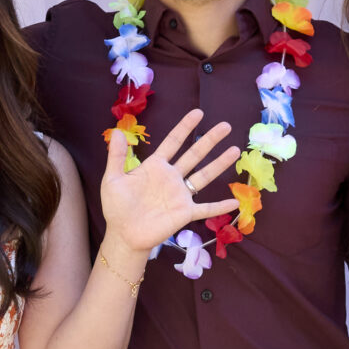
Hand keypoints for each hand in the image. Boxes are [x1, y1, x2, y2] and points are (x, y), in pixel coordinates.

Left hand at [99, 109, 243, 256]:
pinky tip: (236, 202)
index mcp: (156, 167)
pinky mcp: (184, 213)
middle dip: (210, 140)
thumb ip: (116, 156)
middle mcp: (172, 177)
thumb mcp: (112, 179)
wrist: (123, 235)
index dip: (185, 127)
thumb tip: (117, 131)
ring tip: (235, 149)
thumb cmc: (117, 207)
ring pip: (204, 176)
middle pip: (194, 154)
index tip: (198, 113)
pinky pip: (206, 208)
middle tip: (225, 126)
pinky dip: (220, 206)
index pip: (173, 142)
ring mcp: (180, 195)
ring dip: (220, 164)